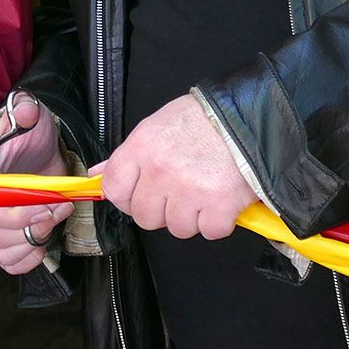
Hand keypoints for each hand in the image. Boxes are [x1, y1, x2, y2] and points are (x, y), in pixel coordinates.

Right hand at [0, 92, 73, 273]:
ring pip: (1, 251)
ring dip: (33, 242)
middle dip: (32, 227)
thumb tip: (25, 111)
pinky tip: (42, 241)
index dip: (17, 214)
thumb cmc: (31, 137)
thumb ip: (26, 111)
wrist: (41, 153)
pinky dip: (28, 258)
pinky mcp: (3, 240)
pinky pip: (9, 263)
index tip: (48, 205)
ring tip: (54, 219)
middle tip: (60, 207)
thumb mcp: (31, 118)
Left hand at [92, 94, 253, 239]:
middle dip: (161, 210)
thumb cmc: (204, 119)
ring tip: (202, 193)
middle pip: (144, 216)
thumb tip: (98, 174)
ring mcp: (190, 190)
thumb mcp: (157, 126)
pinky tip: (221, 201)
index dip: (124, 198)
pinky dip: (218, 222)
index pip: (113, 189)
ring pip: (177, 228)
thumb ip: (128, 154)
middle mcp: (162, 171)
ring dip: (191, 217)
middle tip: (177, 194)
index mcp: (143, 148)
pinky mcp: (220, 206)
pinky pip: (209, 231)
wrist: (250, 117)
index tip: (136, 197)